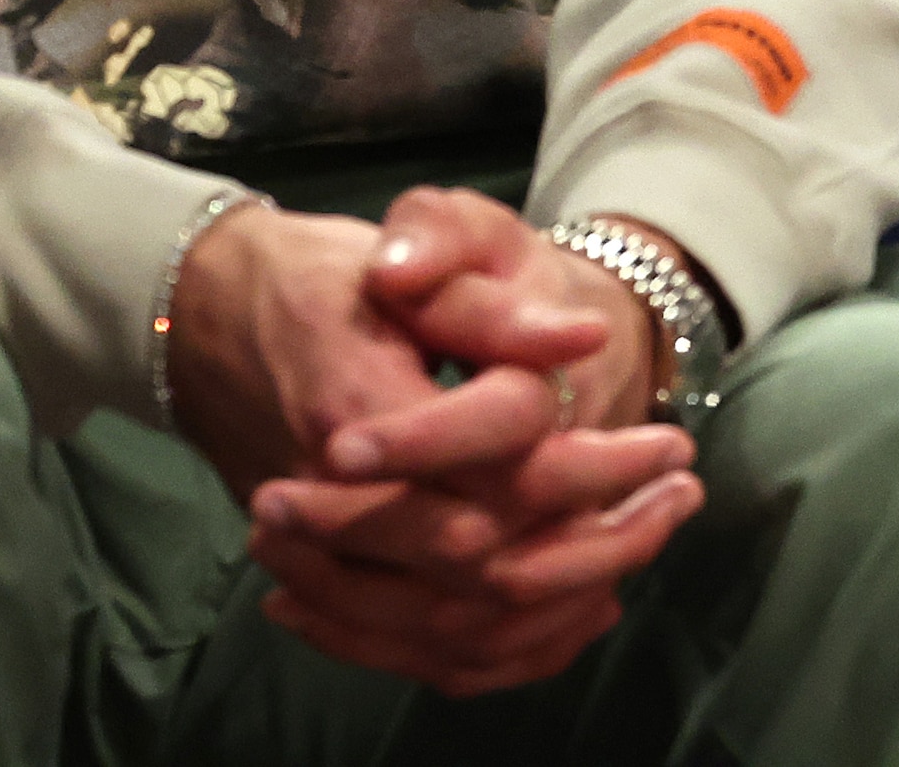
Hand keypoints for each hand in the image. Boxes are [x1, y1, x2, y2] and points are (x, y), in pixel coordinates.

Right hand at [169, 193, 697, 694]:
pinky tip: (582, 607)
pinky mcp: (331, 586)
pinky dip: (513, 646)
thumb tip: (581, 340)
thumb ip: (489, 299)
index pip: (494, 473)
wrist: (217, 318)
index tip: (669, 442)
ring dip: (573, 594)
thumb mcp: (417, 245)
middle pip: (487, 565)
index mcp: (357, 410)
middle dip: (604, 537)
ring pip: (461, 625)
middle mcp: (335, 501)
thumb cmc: (330, 273)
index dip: (594, 468)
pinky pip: (426, 653)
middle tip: (681, 489)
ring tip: (652, 535)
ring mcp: (325, 557)